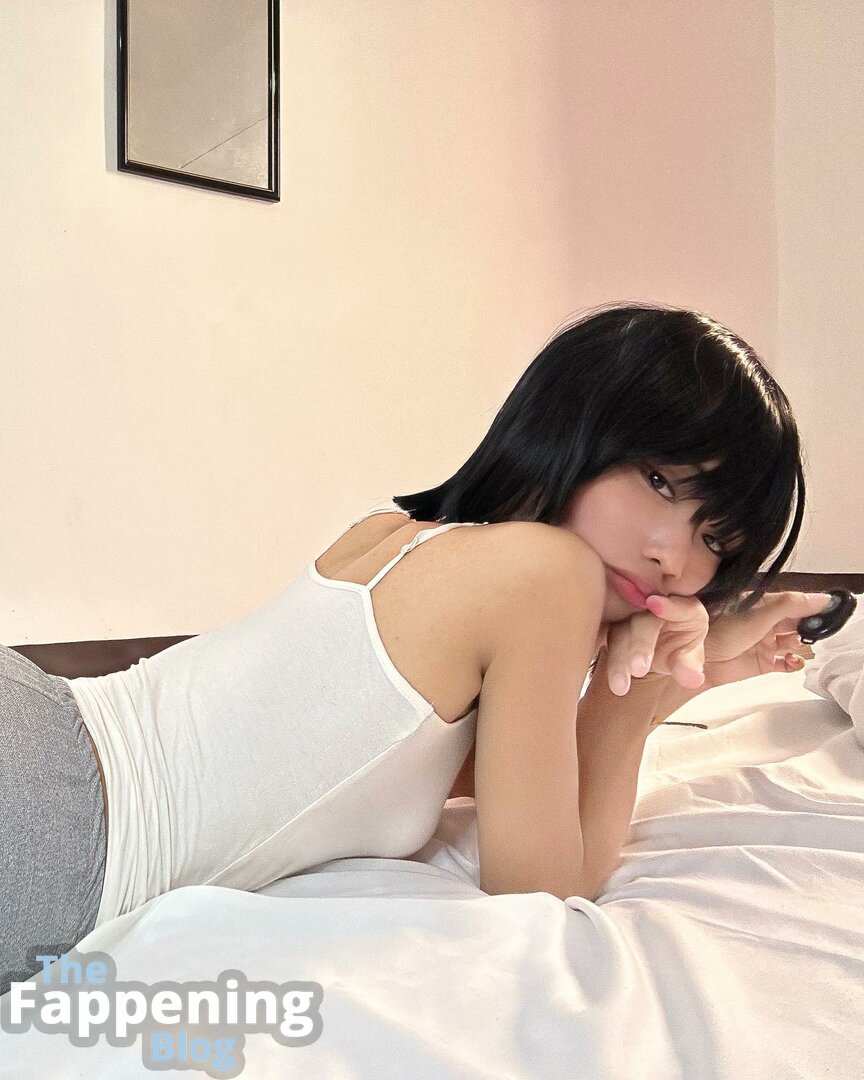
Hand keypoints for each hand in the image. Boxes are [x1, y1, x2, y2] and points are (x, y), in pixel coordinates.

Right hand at [602, 593, 709, 696]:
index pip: (680, 606)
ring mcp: (626, 615)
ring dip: (619, 660)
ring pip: (619, 633)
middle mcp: (651, 606)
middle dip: (640, 644)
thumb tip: (694, 679)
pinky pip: (600, 638)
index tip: (655, 606)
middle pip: (643, 622)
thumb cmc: (678, 650)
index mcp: (684, 609)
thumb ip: (689, 666)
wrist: (656, 648)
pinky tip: (589, 669)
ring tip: (619, 687)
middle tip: (639, 669)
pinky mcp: (608, 627)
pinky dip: (595, 654)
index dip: (669, 606)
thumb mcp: (687, 660)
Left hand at [698, 590, 833, 687]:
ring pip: (794, 642)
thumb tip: (820, 598)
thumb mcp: (758, 614)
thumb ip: (789, 606)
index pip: (795, 602)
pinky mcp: (763, 663)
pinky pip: (786, 663)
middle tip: (816, 630)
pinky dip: (794, 663)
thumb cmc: (719, 630)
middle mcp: (766, 622)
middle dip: (809, 626)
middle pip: (797, 622)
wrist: (698, 658)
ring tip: (802, 645)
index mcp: (764, 604)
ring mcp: (765, 642)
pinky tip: (794, 661)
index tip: (828, 610)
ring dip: (802, 644)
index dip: (811, 606)